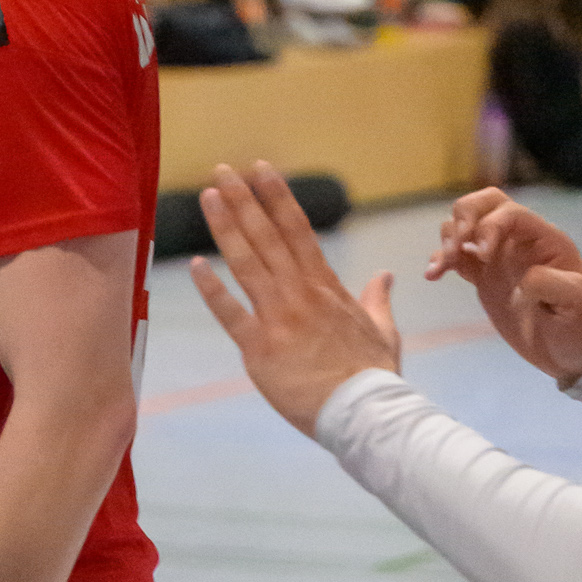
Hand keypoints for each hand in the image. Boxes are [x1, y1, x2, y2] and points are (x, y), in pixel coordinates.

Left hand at [192, 160, 401, 431]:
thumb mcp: (383, 329)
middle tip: (222, 170)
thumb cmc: (373, 375)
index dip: (277, 198)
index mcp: (326, 287)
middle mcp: (300, 293)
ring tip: (209, 196)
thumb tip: (385, 276)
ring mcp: (279, 318)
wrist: (364, 411)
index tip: (261, 170)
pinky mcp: (260, 348)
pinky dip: (213, 289)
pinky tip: (195, 264)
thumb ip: (377, 299)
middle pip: (267, 236)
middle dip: (244, 200)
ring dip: (227, 227)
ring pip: (248, 263)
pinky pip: (231, 313)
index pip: (297, 231)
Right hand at [427, 188, 581, 383]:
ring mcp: (499, 258)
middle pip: (484, 203)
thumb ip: (553, 284)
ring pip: (465, 225)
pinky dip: (441, 260)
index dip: (490, 225)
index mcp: (545, 239)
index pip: (510, 212)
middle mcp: (520, 240)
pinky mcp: (484, 278)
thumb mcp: (579, 303)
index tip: (482, 255)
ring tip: (443, 265)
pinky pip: (457, 257)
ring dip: (448, 237)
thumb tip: (521, 278)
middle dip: (464, 217)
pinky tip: (432, 275)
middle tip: (456, 246)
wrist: (572, 352)